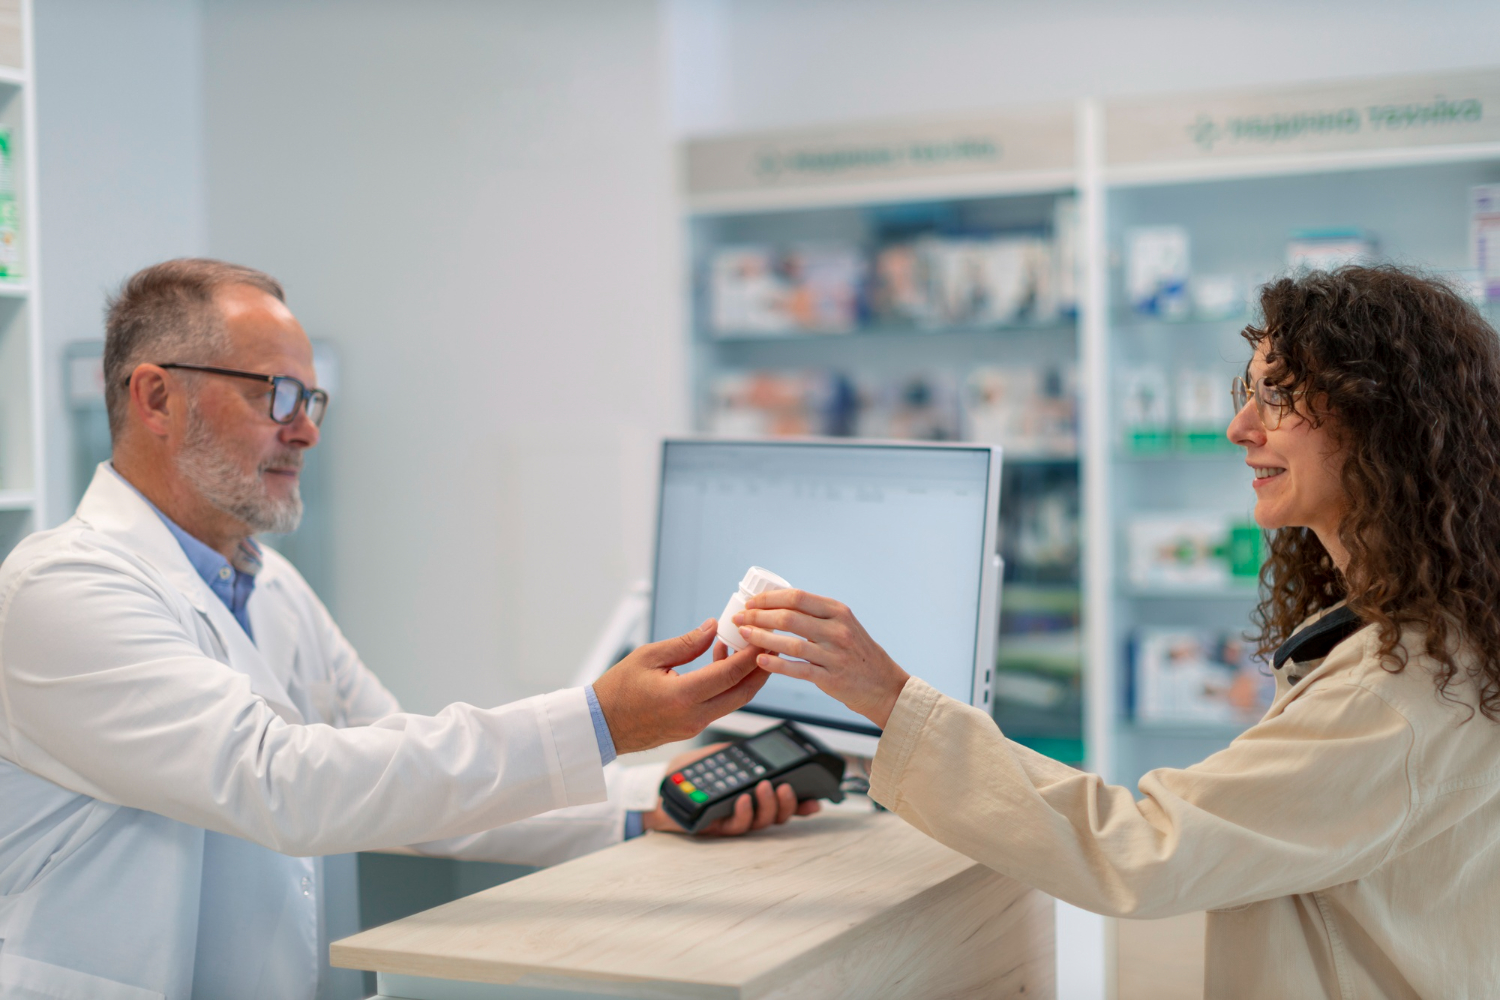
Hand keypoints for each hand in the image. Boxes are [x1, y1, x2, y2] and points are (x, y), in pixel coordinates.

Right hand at [593, 619, 769, 754]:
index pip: (731, 674)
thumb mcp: (648, 657)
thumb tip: (712, 627)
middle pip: (743, 693)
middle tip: (770, 644)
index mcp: (683, 696)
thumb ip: (686, 643)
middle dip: (761, 668)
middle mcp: (694, 716)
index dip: (752, 654)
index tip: (763, 636)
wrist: (601, 726)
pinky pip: (719, 706)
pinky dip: (727, 686)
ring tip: (745, 649)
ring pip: (734, 701)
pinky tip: (719, 663)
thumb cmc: (617, 690)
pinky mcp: (691, 729)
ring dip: (745, 677)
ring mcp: (694, 726)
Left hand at [642, 742, 821, 835]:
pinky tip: (742, 799)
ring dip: (767, 806)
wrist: (659, 785)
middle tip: (787, 788)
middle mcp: (746, 809)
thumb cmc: (689, 772)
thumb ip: (742, 755)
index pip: (783, 801)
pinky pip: (735, 826)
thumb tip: (764, 752)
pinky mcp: (716, 827)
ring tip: (764, 788)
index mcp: (752, 792)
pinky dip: (743, 812)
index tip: (817, 800)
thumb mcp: (721, 756)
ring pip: (760, 822)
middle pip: (777, 815)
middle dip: (788, 804)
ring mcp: (732, 820)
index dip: (802, 804)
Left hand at [734, 590, 909, 728]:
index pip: (797, 597)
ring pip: (791, 642)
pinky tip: (760, 660)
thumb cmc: (858, 654)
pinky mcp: (832, 678)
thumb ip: (817, 615)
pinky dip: (777, 664)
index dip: (769, 598)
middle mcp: (838, 630)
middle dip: (759, 616)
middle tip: (741, 619)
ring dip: (762, 637)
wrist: (885, 685)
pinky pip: (798, 669)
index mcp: (838, 612)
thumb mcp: (844, 625)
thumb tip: (778, 604)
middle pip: (789, 617)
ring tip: (744, 635)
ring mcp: (835, 654)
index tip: (751, 602)